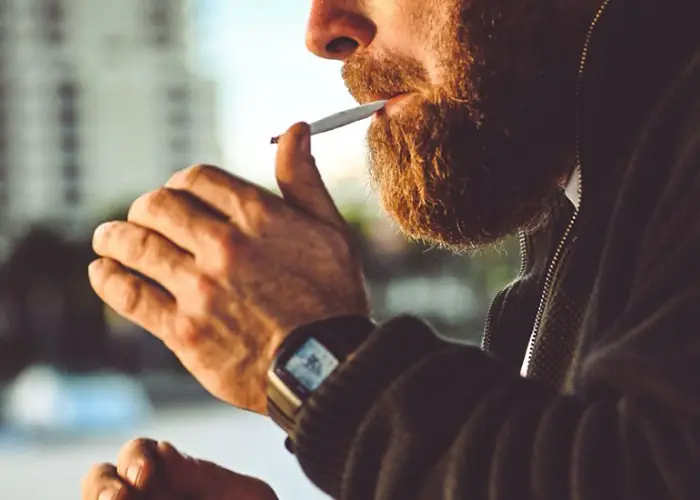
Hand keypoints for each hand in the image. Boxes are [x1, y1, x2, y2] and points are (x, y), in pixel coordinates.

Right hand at [81, 438, 277, 499]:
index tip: (145, 474)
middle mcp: (145, 498)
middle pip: (99, 479)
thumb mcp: (246, 497)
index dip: (136, 457)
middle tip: (118, 499)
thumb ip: (204, 476)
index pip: (138, 453)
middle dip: (102, 485)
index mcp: (172, 476)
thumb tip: (163, 451)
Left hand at [88, 123, 369, 412]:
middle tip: (140, 217)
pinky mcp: (183, 330)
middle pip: (158, 206)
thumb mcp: (331, 231)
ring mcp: (200, 290)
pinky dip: (108, 278)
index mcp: (259, 218)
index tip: (178, 195)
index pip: (197, 179)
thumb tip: (295, 128)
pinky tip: (102, 271)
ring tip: (106, 238)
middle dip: (145, 207)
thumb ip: (304, 179)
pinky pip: (130, 295)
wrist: (326, 368)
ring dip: (113, 237)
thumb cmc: (333, 299)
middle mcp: (224, 247)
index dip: (181, 183)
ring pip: (136, 246)